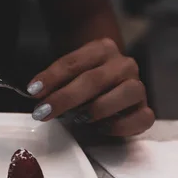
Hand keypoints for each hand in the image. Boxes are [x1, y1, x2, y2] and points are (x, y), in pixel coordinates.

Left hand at [26, 38, 154, 136]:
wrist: (109, 85)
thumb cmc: (81, 81)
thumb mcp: (67, 75)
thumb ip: (54, 82)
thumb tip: (35, 94)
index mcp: (102, 49)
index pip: (73, 62)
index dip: (51, 77)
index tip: (33, 91)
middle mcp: (123, 65)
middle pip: (94, 79)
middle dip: (65, 98)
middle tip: (43, 112)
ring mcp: (137, 86)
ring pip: (125, 93)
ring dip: (96, 108)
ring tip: (77, 119)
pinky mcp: (145, 110)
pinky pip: (141, 118)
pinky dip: (120, 126)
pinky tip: (101, 128)